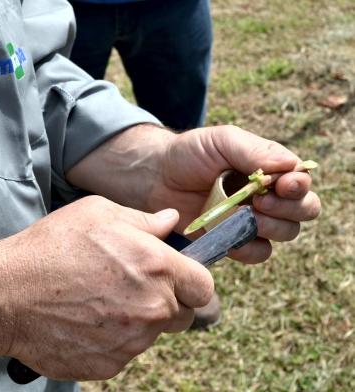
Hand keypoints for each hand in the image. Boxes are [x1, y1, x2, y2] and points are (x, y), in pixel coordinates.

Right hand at [0, 196, 212, 379]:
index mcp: (157, 268)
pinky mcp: (111, 364)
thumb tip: (172, 221)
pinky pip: (129, 349)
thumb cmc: (55, 246)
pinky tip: (92, 317)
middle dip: (170, 299)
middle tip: (138, 284)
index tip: (180, 276)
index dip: (195, 281)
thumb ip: (146, 220)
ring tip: (107, 298)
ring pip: (155, 332)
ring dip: (142, 317)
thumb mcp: (101, 213)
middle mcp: (152, 308)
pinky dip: (119, 336)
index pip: (204, 287)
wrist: (9, 293)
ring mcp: (132, 340)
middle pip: (185, 313)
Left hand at [150, 125, 320, 262]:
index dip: (298, 185)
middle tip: (260, 201)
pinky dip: (250, 247)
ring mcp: (252, 219)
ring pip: (286, 232)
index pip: (302, 180)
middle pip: (304, 210)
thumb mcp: (222, 141)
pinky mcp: (235, 239)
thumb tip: (293, 166)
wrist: (157, 177)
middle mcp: (267, 195)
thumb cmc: (190, 154)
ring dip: (273, 227)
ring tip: (246, 215)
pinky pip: (258, 252)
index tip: (281, 184)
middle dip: (289, 208)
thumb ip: (256, 151)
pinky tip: (231, 233)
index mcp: (269, 169)